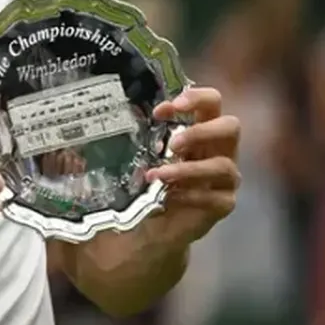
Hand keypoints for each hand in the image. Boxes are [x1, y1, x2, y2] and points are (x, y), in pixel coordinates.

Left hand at [145, 85, 240, 242]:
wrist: (153, 226)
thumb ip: (133, 138)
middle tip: (173, 143)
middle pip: (231, 126)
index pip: (212, 103)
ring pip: (223, 165)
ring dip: (188, 169)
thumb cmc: (149, 182)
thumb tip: (93, 125)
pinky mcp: (224, 204)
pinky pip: (215, 197)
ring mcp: (225, 179)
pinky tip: (169, 197)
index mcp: (201, 131)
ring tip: (158, 175)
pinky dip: (190, 195)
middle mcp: (219, 151)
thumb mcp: (139, 156)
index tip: (163, 109)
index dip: (195, 98)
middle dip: (200, 131)